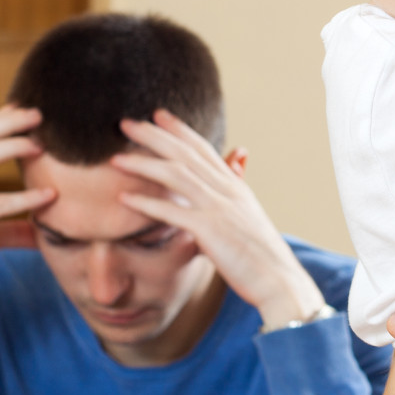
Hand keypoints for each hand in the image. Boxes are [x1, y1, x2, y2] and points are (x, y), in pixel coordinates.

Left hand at [110, 110, 328, 329]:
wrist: (279, 279)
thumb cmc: (261, 252)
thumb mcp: (249, 212)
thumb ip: (236, 185)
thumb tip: (238, 157)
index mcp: (234, 185)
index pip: (202, 148)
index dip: (179, 129)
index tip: (157, 115)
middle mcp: (227, 190)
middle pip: (184, 154)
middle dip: (153, 136)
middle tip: (125, 124)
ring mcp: (219, 208)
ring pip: (176, 175)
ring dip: (143, 164)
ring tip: (116, 159)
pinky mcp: (210, 231)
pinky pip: (172, 213)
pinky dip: (146, 204)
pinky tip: (123, 199)